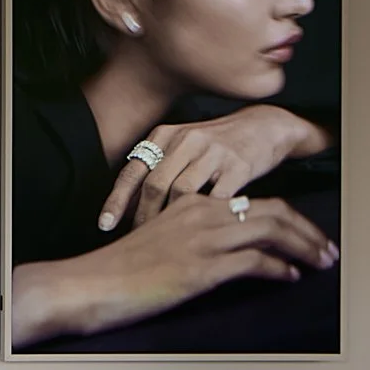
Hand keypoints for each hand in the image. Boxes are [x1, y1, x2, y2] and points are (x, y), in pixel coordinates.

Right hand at [11, 191, 339, 347]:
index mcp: (192, 203)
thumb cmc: (121, 270)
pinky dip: (279, 269)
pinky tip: (289, 278)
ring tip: (321, 262)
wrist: (91, 284)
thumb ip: (194, 236)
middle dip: (308, 230)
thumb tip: (228, 253)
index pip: (255, 202)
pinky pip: (255, 262)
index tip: (307, 236)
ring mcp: (203, 240)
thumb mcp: (161, 240)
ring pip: (271, 231)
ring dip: (304, 247)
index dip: (289, 218)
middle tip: (328, 249)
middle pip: (273, 211)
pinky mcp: (202, 268)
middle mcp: (202, 214)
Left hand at [97, 105, 329, 232]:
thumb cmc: (216, 145)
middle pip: (154, 184)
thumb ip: (157, 168)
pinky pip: (217, 198)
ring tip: (168, 242)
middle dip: (142, 217)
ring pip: (182, 192)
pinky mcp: (240, 165)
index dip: (116, 200)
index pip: (133, 171)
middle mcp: (185, 140)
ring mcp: (213, 151)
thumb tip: (127, 205)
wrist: (265, 127)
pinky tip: (202, 234)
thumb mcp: (182, 145)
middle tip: (139, 240)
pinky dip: (207, 218)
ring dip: (172, 221)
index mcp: (165, 135)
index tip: (104, 226)